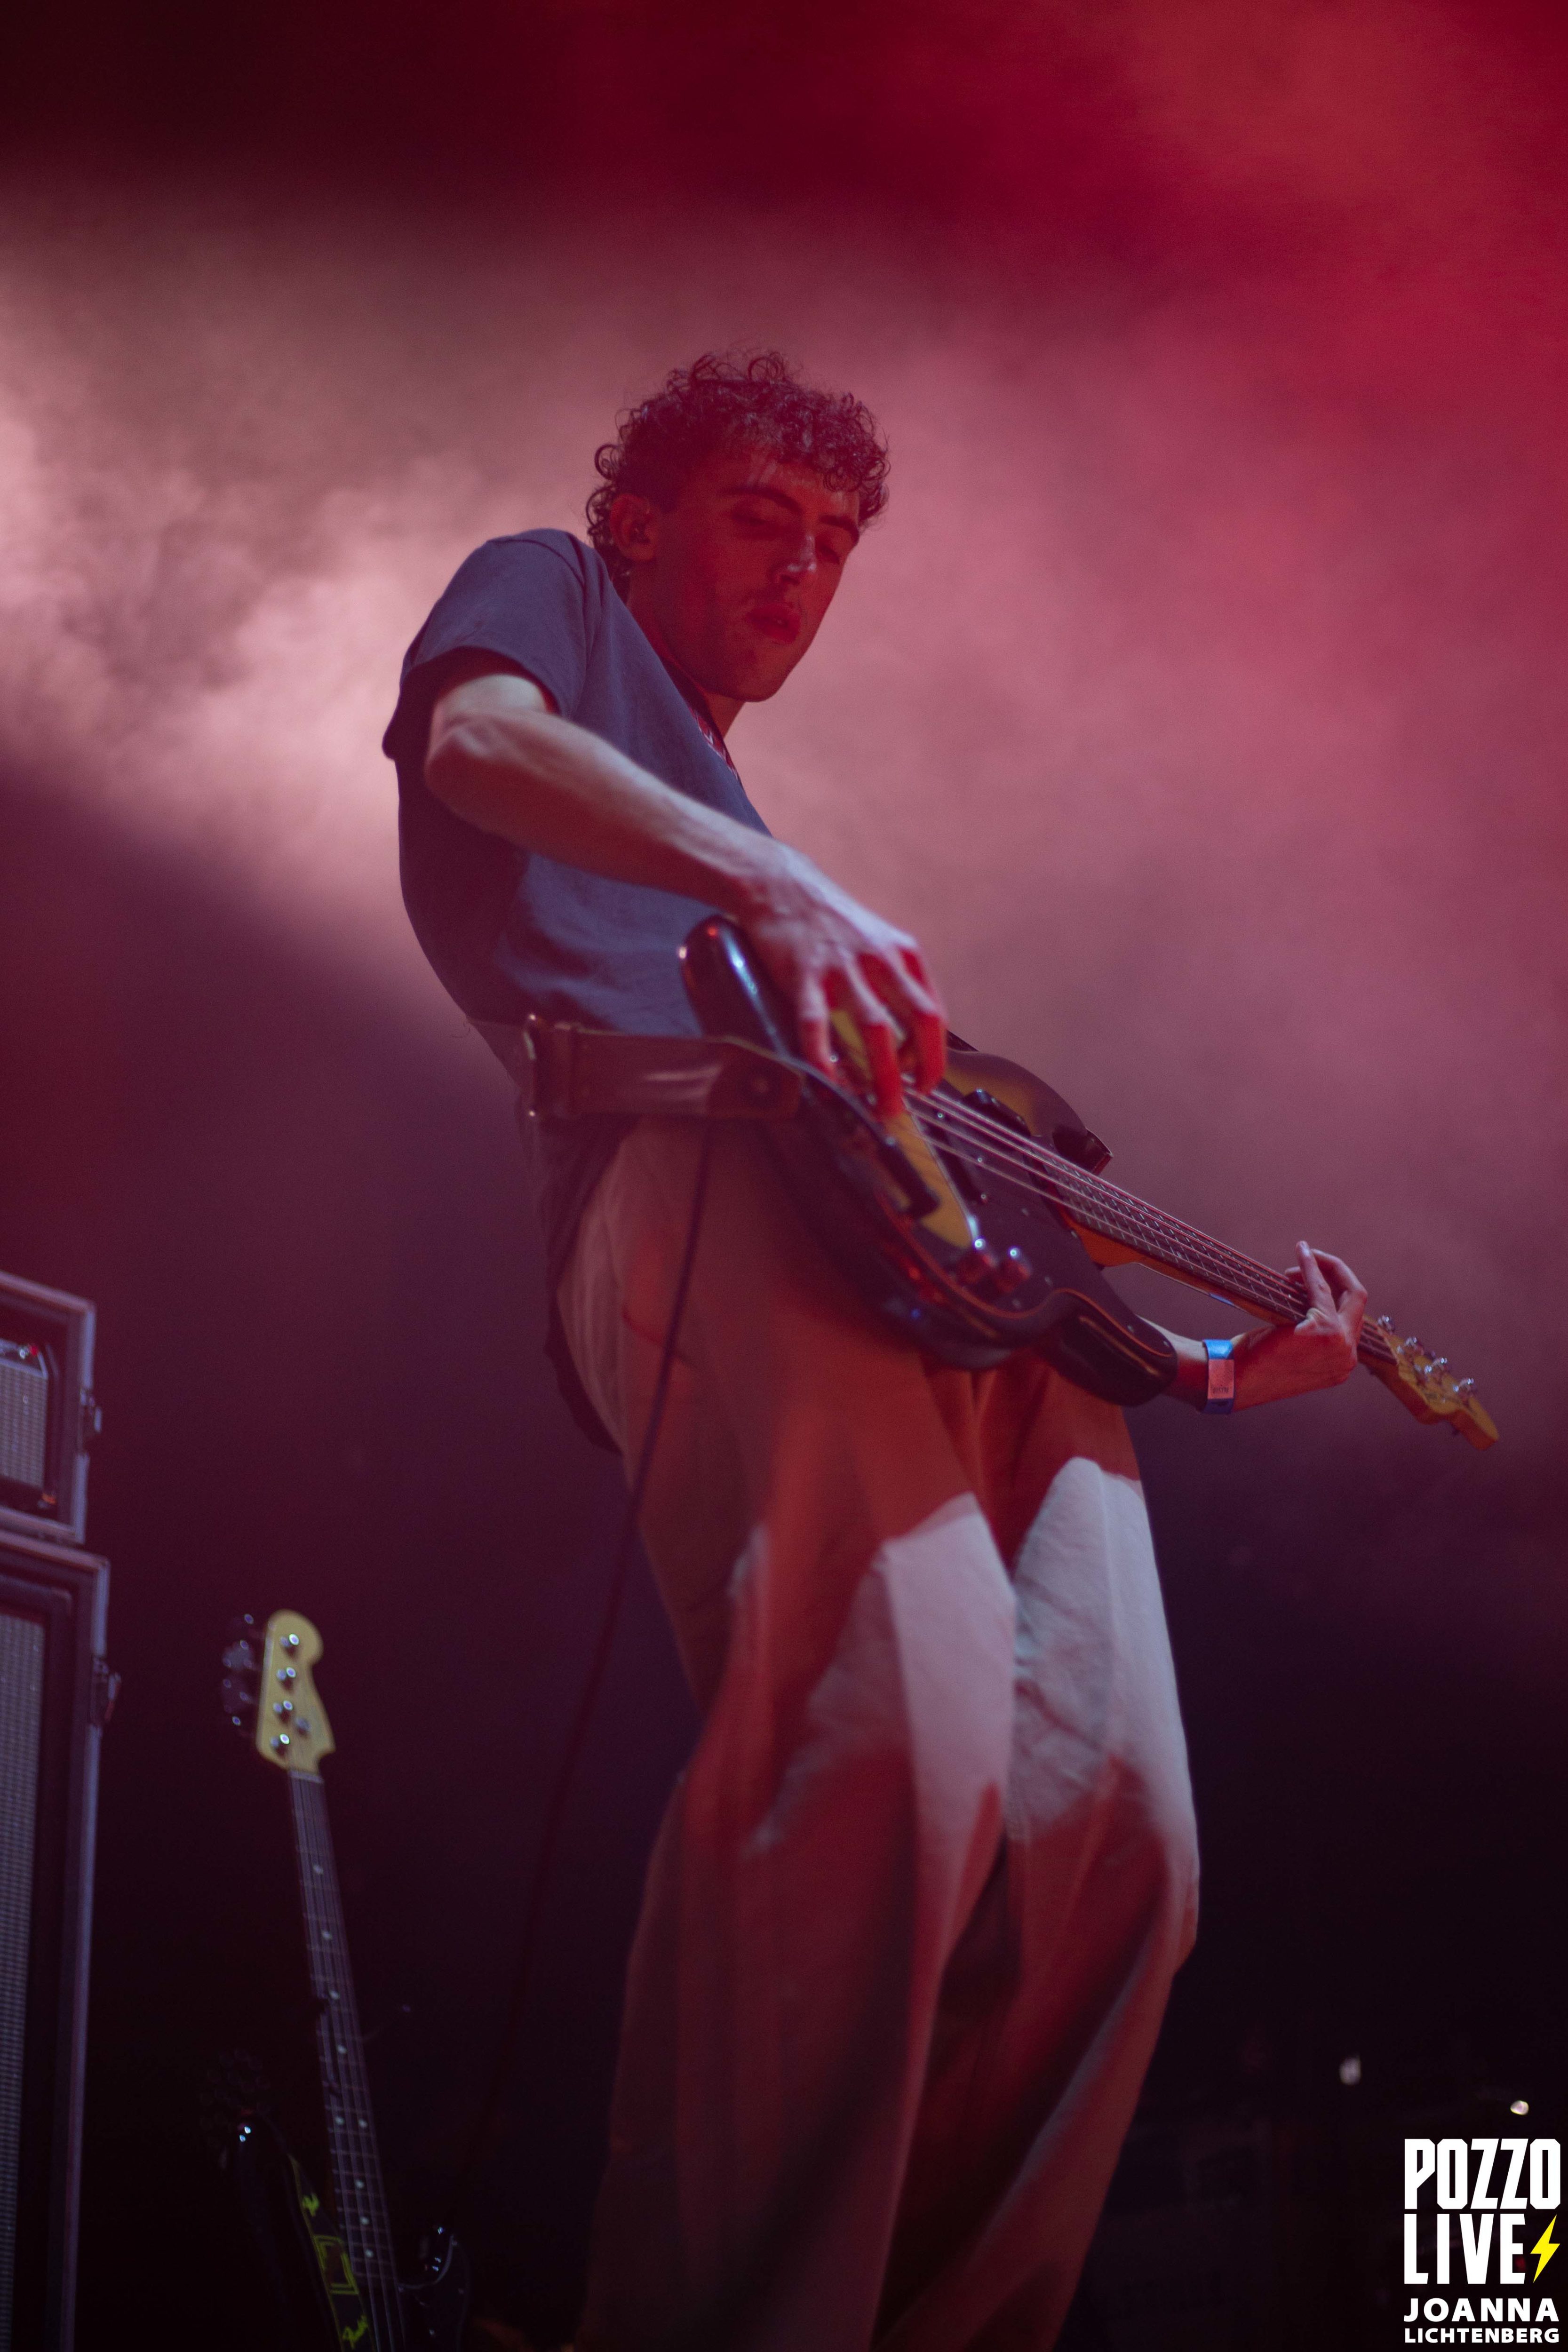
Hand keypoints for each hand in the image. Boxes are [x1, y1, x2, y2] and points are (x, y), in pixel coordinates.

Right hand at [735, 841, 946, 1117]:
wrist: (782, 885)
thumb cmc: (829, 921)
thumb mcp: (878, 942)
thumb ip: (894, 981)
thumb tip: (906, 1035)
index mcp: (904, 954)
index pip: (934, 1012)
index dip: (935, 1054)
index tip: (926, 1080)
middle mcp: (881, 959)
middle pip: (918, 1021)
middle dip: (921, 1070)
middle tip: (913, 1102)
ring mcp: (843, 966)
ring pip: (876, 1028)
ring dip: (884, 1074)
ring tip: (881, 1106)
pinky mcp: (804, 973)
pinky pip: (816, 1024)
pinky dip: (823, 1057)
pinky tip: (826, 1081)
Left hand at [1232, 1244, 1367, 1408]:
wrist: (1236, 1380)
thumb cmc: (1256, 1364)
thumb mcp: (1293, 1350)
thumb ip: (1312, 1331)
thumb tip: (1310, 1292)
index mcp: (1341, 1361)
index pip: (1351, 1316)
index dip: (1336, 1290)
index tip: (1314, 1274)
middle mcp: (1348, 1356)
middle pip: (1357, 1300)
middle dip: (1337, 1273)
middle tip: (1312, 1257)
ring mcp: (1341, 1345)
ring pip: (1347, 1292)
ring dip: (1323, 1268)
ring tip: (1299, 1261)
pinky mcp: (1325, 1332)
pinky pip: (1321, 1289)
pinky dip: (1312, 1268)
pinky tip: (1302, 1255)